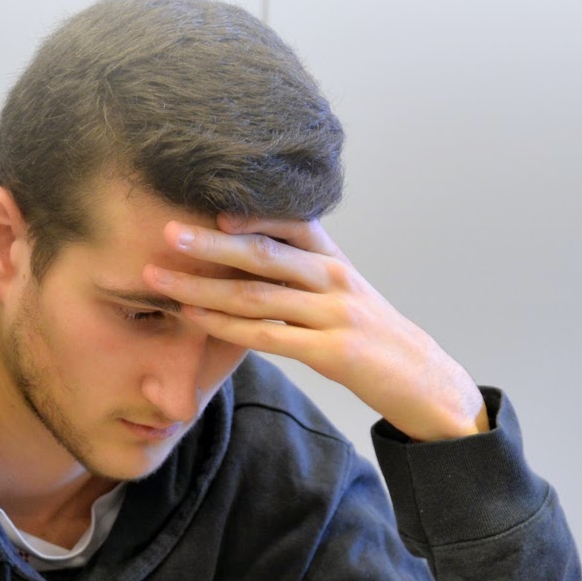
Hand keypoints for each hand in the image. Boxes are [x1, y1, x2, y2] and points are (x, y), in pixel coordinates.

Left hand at [142, 216, 487, 441]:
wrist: (421, 379)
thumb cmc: (370, 333)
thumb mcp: (340, 290)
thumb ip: (299, 267)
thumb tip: (241, 248)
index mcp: (333, 257)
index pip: (287, 221)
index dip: (244, 211)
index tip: (202, 202)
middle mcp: (333, 277)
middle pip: (263, 253)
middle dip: (209, 243)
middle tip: (166, 232)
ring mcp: (334, 314)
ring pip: (257, 295)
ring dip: (202, 286)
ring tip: (160, 278)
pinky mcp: (332, 352)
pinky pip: (268, 336)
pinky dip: (225, 327)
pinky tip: (194, 318)